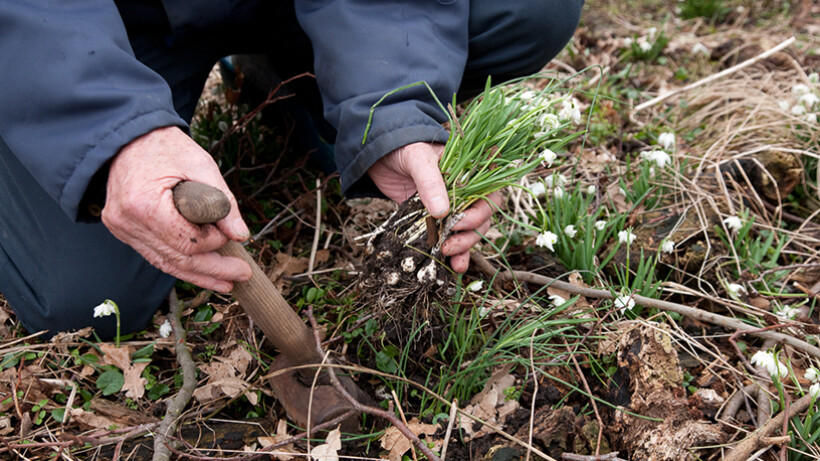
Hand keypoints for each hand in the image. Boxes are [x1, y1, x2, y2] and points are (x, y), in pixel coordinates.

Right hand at [102, 126, 251, 291]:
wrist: (127, 137)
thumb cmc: (164, 146)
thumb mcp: (201, 165)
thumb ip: (222, 200)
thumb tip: (241, 235)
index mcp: (144, 204)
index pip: (186, 241)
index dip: (213, 242)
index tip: (230, 233)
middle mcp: (127, 222)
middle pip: (176, 259)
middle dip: (212, 269)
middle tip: (242, 274)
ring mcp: (121, 229)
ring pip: (165, 263)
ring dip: (198, 274)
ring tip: (226, 282)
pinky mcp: (123, 230)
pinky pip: (155, 254)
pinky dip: (179, 263)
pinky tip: (202, 272)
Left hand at [367, 142, 498, 272]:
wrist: (380, 153)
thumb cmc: (404, 148)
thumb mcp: (418, 159)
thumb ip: (430, 182)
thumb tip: (442, 212)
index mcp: (470, 173)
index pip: (488, 197)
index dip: (479, 213)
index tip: (458, 222)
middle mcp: (466, 193)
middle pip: (481, 219)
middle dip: (468, 235)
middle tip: (448, 244)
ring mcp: (451, 208)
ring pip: (469, 232)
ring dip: (462, 248)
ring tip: (447, 257)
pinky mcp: (435, 221)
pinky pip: (450, 238)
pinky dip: (453, 255)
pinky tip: (452, 267)